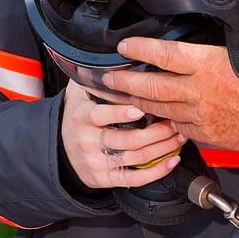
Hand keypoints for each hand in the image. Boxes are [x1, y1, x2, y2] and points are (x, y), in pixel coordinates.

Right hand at [59, 81, 181, 191]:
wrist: (60, 151)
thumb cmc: (76, 120)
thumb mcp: (76, 97)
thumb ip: (89, 78)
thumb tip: (106, 58)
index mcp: (81, 118)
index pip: (100, 115)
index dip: (121, 113)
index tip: (140, 107)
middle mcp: (88, 142)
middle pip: (128, 140)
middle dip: (157, 131)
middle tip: (174, 122)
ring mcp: (97, 162)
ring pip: (136, 158)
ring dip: (163, 148)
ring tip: (178, 137)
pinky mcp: (105, 179)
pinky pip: (134, 179)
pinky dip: (157, 171)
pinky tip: (171, 160)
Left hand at [111, 24, 238, 173]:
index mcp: (210, 66)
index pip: (164, 55)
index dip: (140, 50)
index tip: (126, 47)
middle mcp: (199, 91)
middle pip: (151, 86)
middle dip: (125, 82)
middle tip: (109, 79)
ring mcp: (200, 115)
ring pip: (159, 108)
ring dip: (139, 102)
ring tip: (124, 97)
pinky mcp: (205, 133)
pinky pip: (177, 126)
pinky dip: (164, 120)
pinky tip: (157, 116)